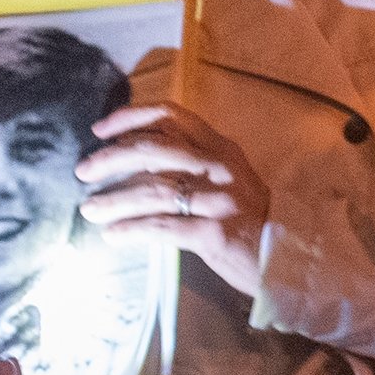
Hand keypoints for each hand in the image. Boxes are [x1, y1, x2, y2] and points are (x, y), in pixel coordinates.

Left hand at [76, 103, 272, 296]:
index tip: (100, 130)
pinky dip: (132, 230)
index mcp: (222, 149)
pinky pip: (162, 228)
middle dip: (111, 159)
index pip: (171, 116)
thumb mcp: (229, 180)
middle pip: (154, 150)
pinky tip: (113, 235)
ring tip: (90, 210)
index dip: (130, 118)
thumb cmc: (253, 220)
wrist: (290, 258)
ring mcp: (219, 201)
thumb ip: (192, 166)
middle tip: (84, 172)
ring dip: (113, 200)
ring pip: (153, 192)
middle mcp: (220, 168)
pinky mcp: (215, 234)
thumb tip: (134, 159)